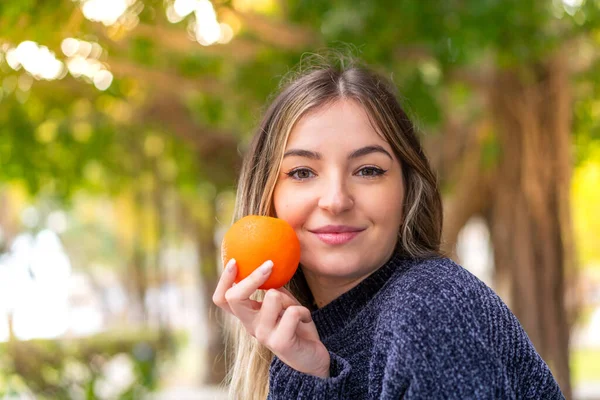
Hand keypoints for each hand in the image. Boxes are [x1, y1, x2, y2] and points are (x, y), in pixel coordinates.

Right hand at [213, 258, 330, 377]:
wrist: (313, 357)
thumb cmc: (296, 325)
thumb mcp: (283, 303)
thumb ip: (273, 288)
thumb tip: (269, 262)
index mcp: (247, 315)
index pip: (222, 299)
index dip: (224, 280)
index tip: (235, 261)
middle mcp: (250, 325)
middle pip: (234, 297)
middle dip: (252, 278)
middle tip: (269, 265)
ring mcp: (263, 335)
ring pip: (272, 297)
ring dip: (290, 298)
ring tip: (296, 309)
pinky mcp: (280, 342)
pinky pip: (292, 312)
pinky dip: (304, 311)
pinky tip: (306, 320)